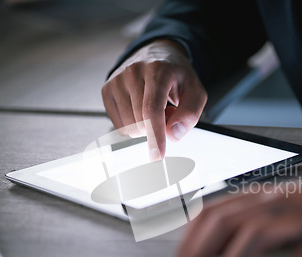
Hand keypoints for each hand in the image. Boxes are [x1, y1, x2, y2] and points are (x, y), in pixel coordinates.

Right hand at [102, 39, 206, 159]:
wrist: (156, 54)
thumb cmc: (176, 76)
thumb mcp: (195, 91)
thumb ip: (190, 113)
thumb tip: (173, 134)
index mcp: (158, 70)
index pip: (152, 109)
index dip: (155, 136)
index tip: (157, 156)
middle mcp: (133, 72)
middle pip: (141, 122)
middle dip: (157, 128)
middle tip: (167, 111)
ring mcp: (117, 80)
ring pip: (129, 127)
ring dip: (145, 127)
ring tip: (154, 108)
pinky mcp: (107, 89)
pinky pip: (119, 126)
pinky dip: (133, 126)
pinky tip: (140, 110)